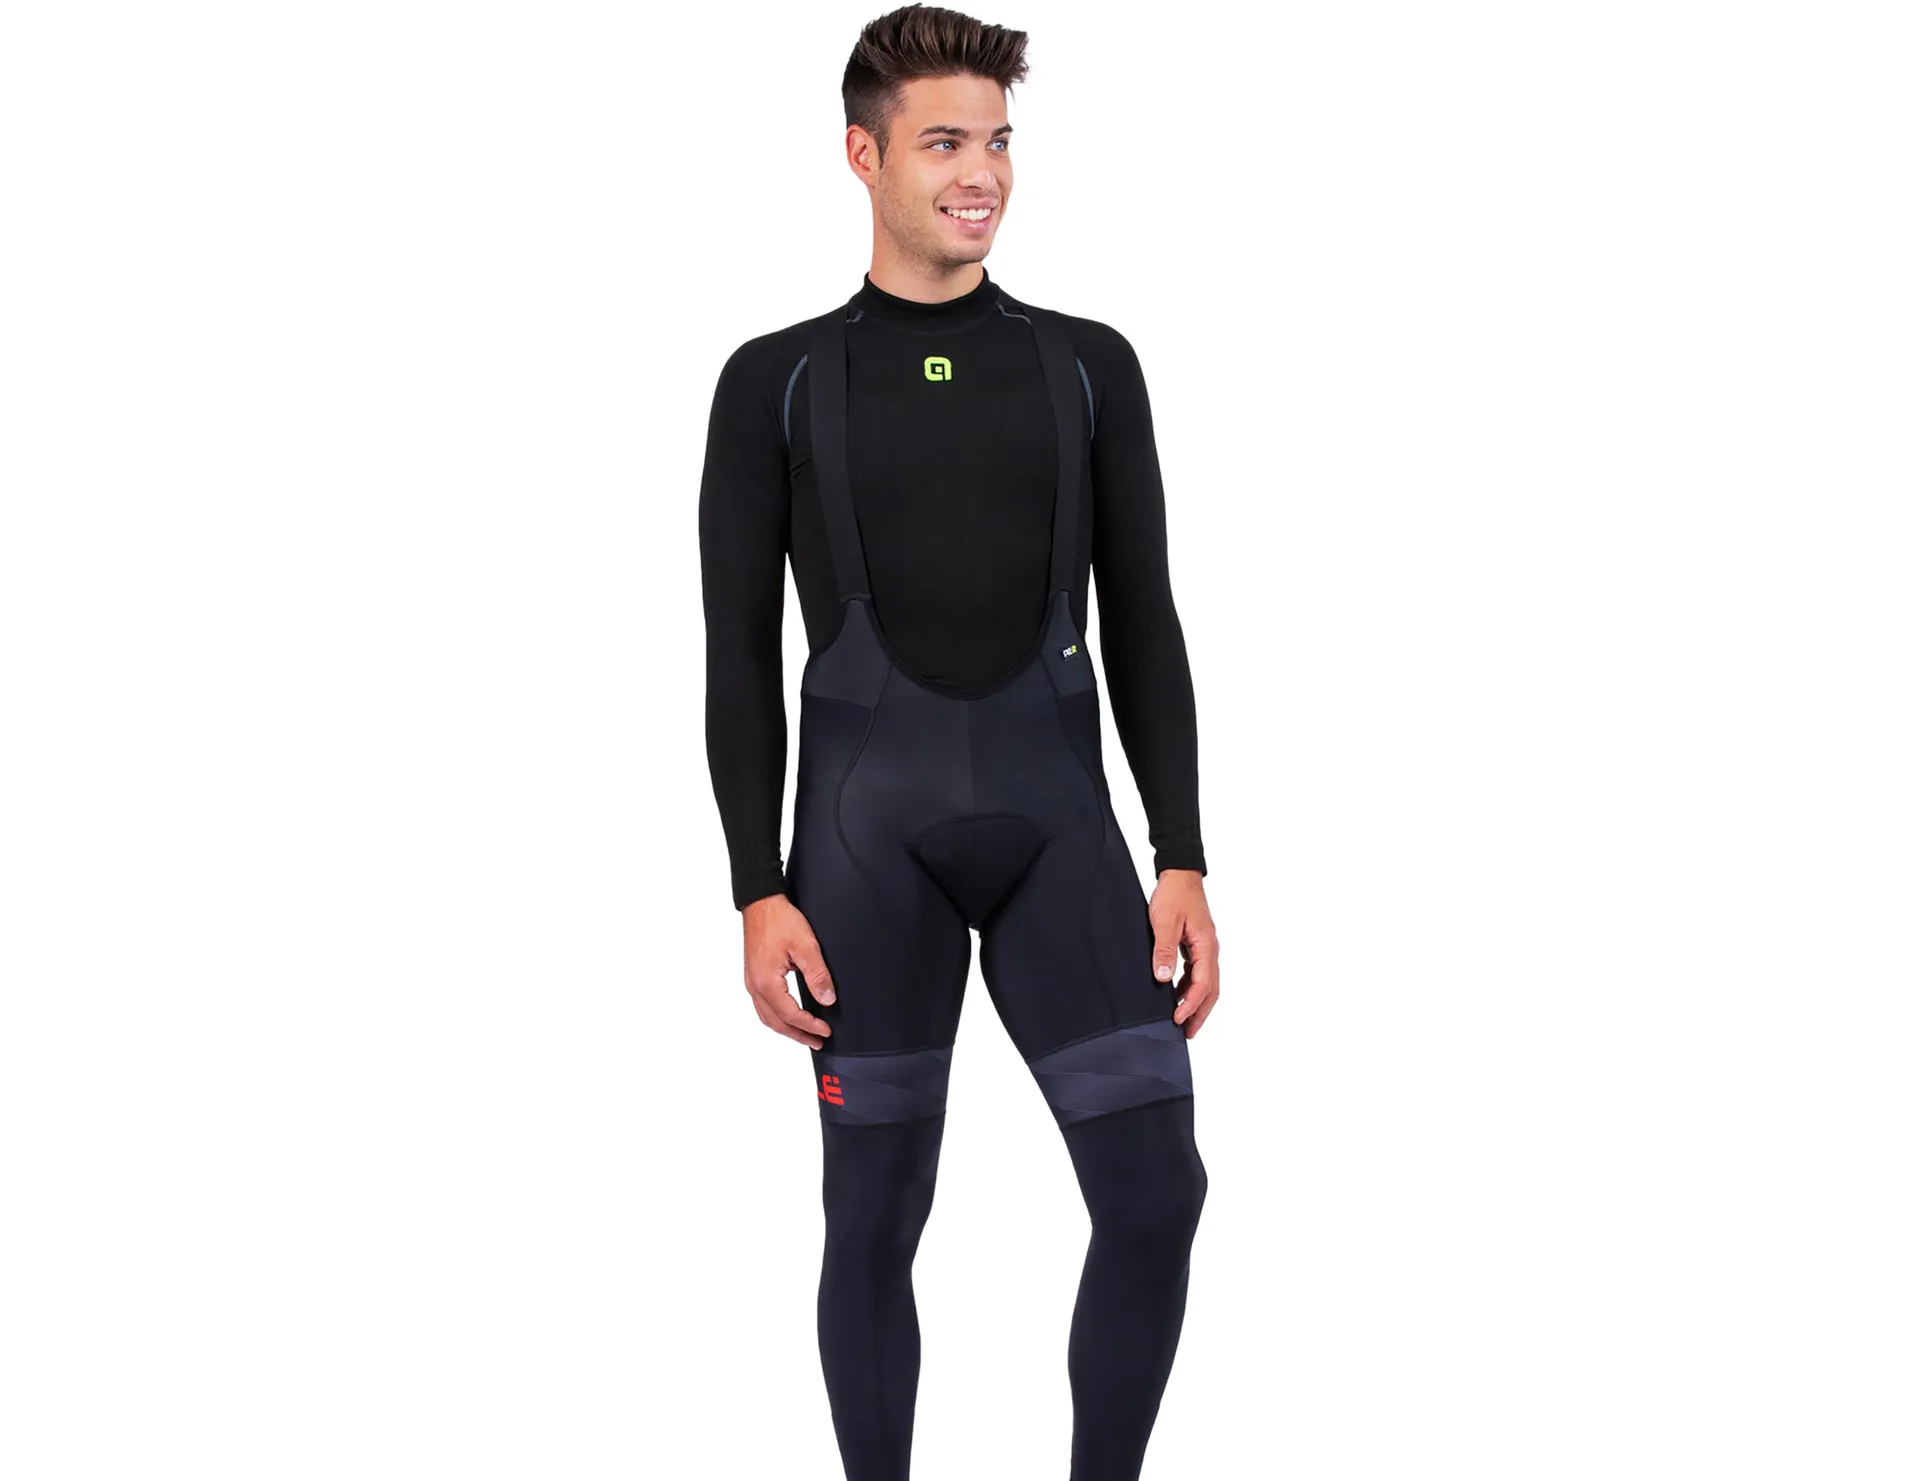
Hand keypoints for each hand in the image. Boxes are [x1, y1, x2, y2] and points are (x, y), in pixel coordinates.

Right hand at [740, 893, 836, 1048]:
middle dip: (798, 1035)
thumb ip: (817, 976)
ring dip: (786, 1028)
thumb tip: (827, 999)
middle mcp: (755, 986)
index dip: (810, 1026)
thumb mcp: (806, 947)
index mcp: (767, 982)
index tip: (826, 1031)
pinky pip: (762, 1005)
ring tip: (803, 1034)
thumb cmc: (780, 920)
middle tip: (817, 1042)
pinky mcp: (752, 975)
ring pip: (767, 1016)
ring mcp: (751, 981)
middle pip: (776, 1023)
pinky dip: (776, 1016)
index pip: (791, 1015)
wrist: (761, 902)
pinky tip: (786, 1015)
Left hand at [1149, 869, 1219, 1038]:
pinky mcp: (1197, 945)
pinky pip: (1198, 973)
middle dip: (1200, 1013)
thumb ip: (1164, 950)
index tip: (1177, 1020)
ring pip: (1206, 983)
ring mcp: (1205, 948)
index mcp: (1206, 946)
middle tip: (1188, 1034)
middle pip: (1211, 990)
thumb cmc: (1173, 895)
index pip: (1203, 984)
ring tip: (1183, 1021)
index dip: (1190, 1005)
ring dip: (1196, 1003)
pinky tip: (1176, 995)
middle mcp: (1210, 950)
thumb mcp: (1164, 922)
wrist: (1180, 874)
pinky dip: (1190, 988)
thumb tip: (1163, 979)